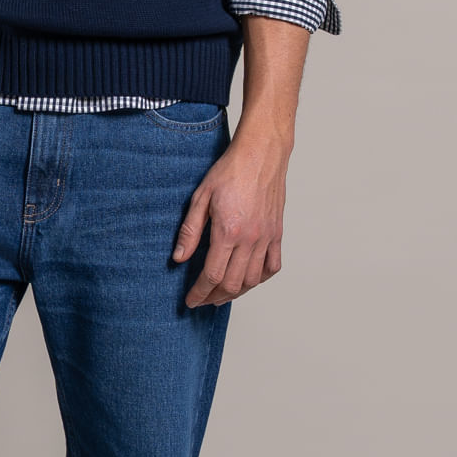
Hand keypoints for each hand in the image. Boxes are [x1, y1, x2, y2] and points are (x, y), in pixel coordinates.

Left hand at [171, 125, 291, 306]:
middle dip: (215, 297)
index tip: (191, 301)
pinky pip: (273, 266)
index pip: (212, 275)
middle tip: (203, 300)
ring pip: (253, 279)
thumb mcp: (200, 198)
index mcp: (228, 232)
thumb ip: (190, 231)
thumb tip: (179, 258)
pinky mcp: (277, 233)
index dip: (200, 292)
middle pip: (233, 283)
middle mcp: (250, 239)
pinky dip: (260, 279)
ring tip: (222, 294)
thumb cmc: (230, 171)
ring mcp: (267, 238)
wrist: (261, 155)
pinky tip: (248, 280)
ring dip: (236, 292)